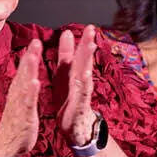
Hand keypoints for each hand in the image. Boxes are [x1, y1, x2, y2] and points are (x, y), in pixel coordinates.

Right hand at [0, 39, 40, 156]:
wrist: (5, 146)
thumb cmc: (15, 124)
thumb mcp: (19, 102)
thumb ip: (22, 87)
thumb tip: (25, 74)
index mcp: (18, 92)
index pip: (24, 71)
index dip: (29, 56)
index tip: (35, 40)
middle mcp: (17, 96)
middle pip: (23, 73)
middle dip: (30, 57)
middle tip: (35, 41)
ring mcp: (20, 106)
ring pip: (24, 85)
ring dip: (29, 70)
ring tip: (33, 56)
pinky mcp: (24, 117)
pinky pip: (28, 103)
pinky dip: (31, 92)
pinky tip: (35, 82)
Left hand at [56, 27, 97, 145]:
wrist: (76, 130)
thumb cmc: (70, 101)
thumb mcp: (65, 77)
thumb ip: (67, 56)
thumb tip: (67, 33)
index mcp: (73, 76)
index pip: (78, 56)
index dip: (81, 42)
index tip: (89, 26)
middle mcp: (80, 84)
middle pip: (84, 63)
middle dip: (87, 46)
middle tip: (91, 30)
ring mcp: (81, 97)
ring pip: (85, 77)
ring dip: (87, 62)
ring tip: (90, 48)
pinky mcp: (79, 110)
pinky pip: (82, 97)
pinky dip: (84, 87)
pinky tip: (86, 75)